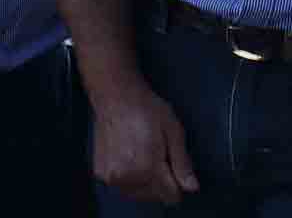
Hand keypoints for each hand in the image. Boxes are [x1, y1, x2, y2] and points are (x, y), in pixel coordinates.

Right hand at [90, 80, 199, 205]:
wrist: (115, 95)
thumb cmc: (147, 108)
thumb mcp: (173, 130)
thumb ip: (182, 162)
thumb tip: (191, 187)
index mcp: (147, 168)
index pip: (171, 195)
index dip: (177, 181)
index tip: (172, 162)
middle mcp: (126, 177)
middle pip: (154, 196)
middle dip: (160, 181)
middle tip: (156, 153)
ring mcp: (110, 177)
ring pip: (138, 194)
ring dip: (144, 181)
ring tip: (142, 154)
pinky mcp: (100, 173)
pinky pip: (122, 185)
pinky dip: (128, 176)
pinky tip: (128, 155)